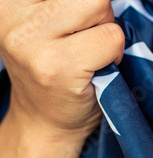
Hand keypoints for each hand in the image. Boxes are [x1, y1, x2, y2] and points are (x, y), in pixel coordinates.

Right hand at [0, 0, 123, 136]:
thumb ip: (71, 7)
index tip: (80, 27)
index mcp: (10, 2)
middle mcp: (13, 16)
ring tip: (90, 55)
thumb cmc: (57, 73)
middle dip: (100, 14)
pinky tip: (96, 70)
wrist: (45, 123)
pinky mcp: (57, 65)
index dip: (88, 6)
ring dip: (107, 33)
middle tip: (88, 42)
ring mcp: (31, 41)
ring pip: (100, 7)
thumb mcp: (52, 26)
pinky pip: (111, 39)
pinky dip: (114, 53)